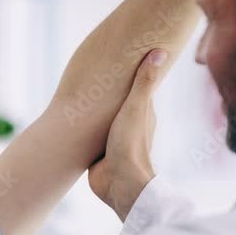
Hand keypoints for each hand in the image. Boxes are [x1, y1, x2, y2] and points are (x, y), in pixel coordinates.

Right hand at [88, 49, 166, 220]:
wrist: (118, 184)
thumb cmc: (130, 145)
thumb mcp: (135, 108)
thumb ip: (144, 82)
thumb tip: (160, 51)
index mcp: (142, 113)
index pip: (139, 89)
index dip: (134, 74)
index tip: (127, 58)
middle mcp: (130, 125)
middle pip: (120, 103)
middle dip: (112, 92)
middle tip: (99, 73)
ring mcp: (114, 140)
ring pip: (104, 120)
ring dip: (96, 112)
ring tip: (83, 96)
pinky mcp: (99, 153)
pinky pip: (91, 136)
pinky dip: (86, 129)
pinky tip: (75, 122)